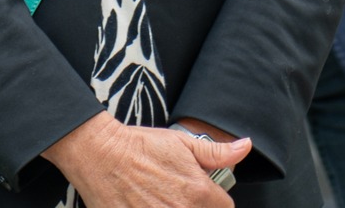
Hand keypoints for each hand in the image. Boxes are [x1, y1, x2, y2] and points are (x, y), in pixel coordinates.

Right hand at [42, 112, 248, 207]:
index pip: (224, 207)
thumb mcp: (183, 143)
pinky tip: (148, 204)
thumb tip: (244, 147)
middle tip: (179, 194)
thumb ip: (217, 152)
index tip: (204, 193)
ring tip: (162, 198)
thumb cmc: (140, 147)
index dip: (216, 198)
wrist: (100, 154)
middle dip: (197, 206)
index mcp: (198, 192)